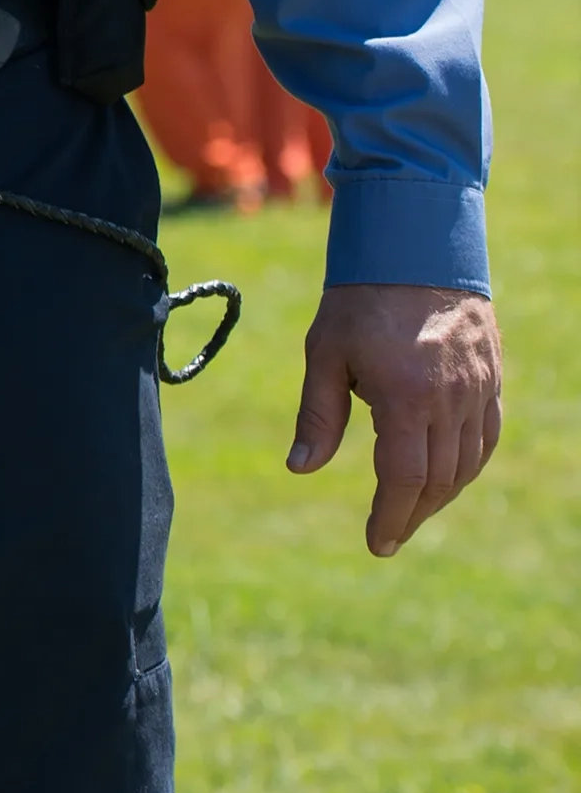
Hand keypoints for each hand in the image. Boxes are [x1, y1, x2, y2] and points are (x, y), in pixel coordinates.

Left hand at [288, 283, 502, 556]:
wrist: (416, 248)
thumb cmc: (359, 300)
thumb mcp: (325, 353)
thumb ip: (318, 414)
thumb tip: (300, 469)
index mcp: (406, 395)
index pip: (405, 477)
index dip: (391, 515)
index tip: (377, 544)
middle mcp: (451, 399)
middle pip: (440, 479)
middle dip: (413, 514)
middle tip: (389, 536)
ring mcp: (479, 390)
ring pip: (468, 464)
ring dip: (441, 496)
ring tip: (411, 512)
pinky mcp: (492, 380)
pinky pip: (487, 438)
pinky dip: (468, 466)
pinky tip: (446, 478)